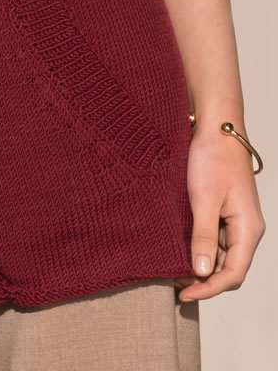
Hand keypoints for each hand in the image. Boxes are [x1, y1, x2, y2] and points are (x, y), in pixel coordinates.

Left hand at [173, 116, 265, 301]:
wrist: (216, 126)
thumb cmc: (214, 157)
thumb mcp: (204, 199)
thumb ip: (204, 237)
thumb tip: (202, 272)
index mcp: (248, 228)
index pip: (233, 274)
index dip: (209, 289)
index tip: (183, 293)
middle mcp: (245, 227)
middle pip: (228, 268)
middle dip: (203, 279)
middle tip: (173, 283)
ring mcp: (235, 219)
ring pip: (220, 254)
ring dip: (199, 264)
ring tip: (172, 266)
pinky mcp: (224, 209)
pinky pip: (214, 237)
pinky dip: (198, 247)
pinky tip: (179, 246)